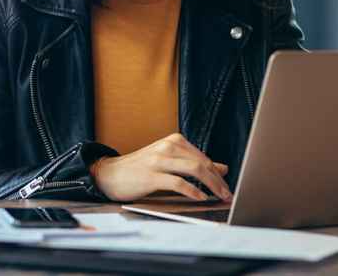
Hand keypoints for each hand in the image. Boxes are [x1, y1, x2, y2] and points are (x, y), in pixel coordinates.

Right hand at [90, 133, 231, 201]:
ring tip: (219, 196)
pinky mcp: (151, 175)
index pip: (204, 157)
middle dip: (219, 180)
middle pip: (202, 163)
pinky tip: (200, 197)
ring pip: (194, 170)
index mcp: (175, 141)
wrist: (109, 173)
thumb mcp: (169, 161)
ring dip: (211, 185)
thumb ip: (193, 163)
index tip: (227, 185)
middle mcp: (169, 147)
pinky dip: (192, 191)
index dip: (218, 173)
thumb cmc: (140, 169)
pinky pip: (178, 183)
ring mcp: (159, 160)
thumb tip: (222, 168)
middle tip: (228, 193)